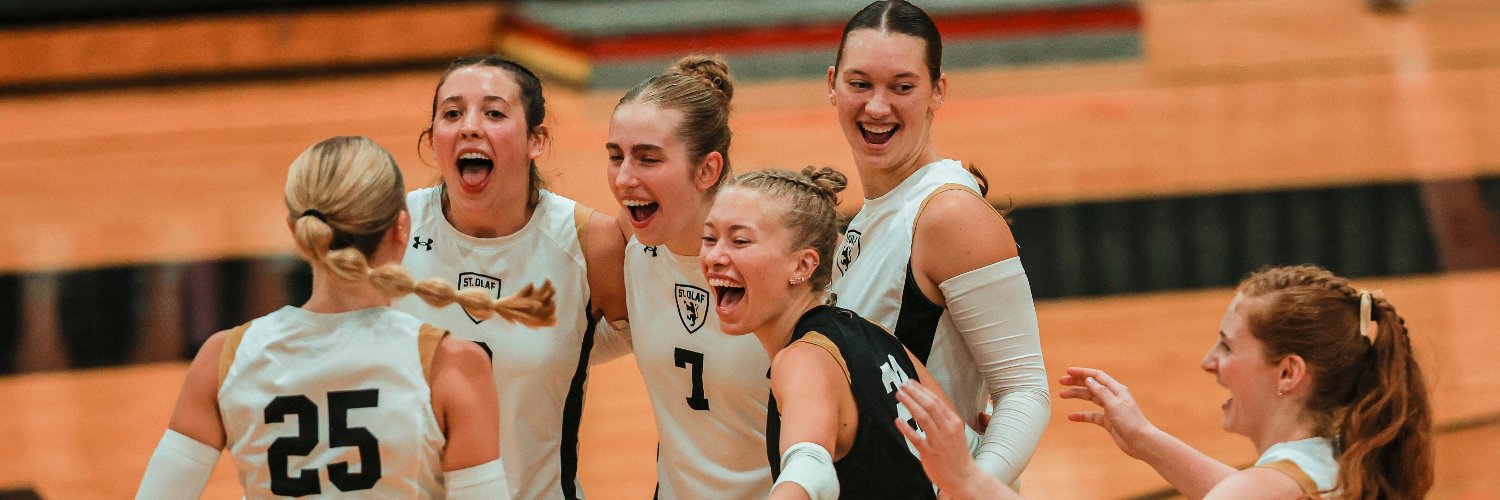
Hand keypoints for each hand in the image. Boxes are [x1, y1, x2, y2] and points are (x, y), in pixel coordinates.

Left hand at [896, 382, 1002, 498]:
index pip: (936, 401)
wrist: (964, 477)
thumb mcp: (954, 432)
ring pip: (923, 417)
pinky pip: (917, 439)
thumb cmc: (957, 454)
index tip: (910, 383)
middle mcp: (947, 428)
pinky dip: (907, 429)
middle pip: (929, 405)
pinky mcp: (930, 454)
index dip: (922, 390)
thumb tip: (927, 404)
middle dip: (914, 393)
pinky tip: (898, 421)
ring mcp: (939, 441)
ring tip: (899, 395)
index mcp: (953, 421)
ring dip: (910, 404)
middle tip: (902, 385)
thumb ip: (942, 419)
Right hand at [1058, 367, 1158, 459]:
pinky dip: (1082, 415)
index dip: (1083, 372)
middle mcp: (1113, 397)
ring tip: (1063, 395)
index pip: (1097, 376)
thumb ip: (1101, 391)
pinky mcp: (1108, 421)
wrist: (1141, 442)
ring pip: (1090, 399)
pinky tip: (1072, 417)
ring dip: (1077, 396)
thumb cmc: (1131, 422)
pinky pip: (1092, 416)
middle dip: (1076, 382)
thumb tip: (1088, 379)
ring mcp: (1110, 409)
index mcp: (1117, 390)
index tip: (1068, 371)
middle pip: (1092, 386)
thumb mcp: (1114, 405)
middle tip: (1062, 382)